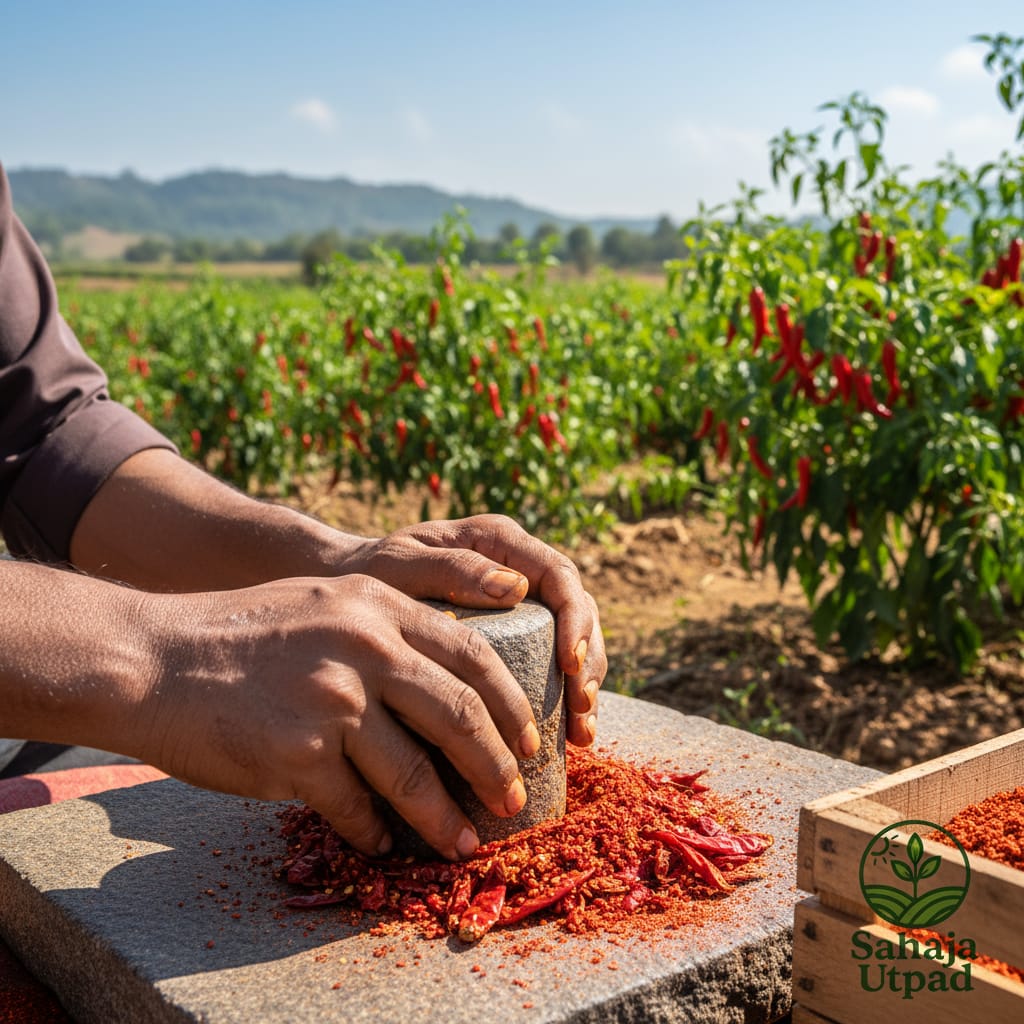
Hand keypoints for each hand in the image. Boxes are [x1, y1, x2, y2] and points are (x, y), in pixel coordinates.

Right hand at [136, 574, 540, 859]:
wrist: (156, 659)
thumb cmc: (243, 633)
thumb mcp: (327, 604)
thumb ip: (388, 629)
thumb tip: (450, 688)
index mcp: (379, 606)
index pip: (473, 655)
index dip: (511, 704)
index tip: (528, 739)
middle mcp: (364, 647)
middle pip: (460, 714)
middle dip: (497, 765)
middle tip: (512, 797)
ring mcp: (333, 700)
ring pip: (415, 772)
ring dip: (444, 817)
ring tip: (462, 841)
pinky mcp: (298, 753)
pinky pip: (355, 806)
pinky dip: (373, 831)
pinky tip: (379, 842)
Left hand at [335, 514, 606, 746]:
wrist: (348, 588)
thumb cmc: (370, 573)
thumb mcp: (401, 566)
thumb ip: (450, 568)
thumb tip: (515, 587)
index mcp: (499, 540)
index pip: (558, 575)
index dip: (574, 621)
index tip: (569, 665)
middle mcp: (518, 565)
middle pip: (577, 610)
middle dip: (587, 663)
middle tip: (580, 710)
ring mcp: (520, 600)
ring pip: (574, 638)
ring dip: (584, 685)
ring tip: (580, 733)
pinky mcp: (514, 632)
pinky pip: (553, 659)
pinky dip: (565, 696)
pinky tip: (569, 733)